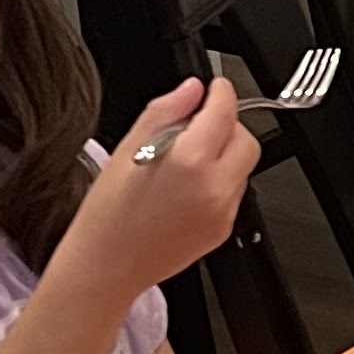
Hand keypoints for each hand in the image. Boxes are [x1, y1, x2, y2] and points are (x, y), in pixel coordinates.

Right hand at [61, 75, 255, 309]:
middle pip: (245, 139)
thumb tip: (191, 89)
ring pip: (242, 166)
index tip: (214, 87)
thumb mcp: (127, 149)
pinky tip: (185, 188)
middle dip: (227, 125)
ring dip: (223, 153)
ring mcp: (223, 211)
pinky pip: (233, 192)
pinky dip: (219, 180)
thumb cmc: (107, 215)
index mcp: (189, 160)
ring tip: (183, 161)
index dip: (221, 92)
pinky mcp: (223, 229)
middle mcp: (214, 187)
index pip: (225, 111)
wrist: (107, 266)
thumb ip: (166, 111)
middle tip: (197, 125)